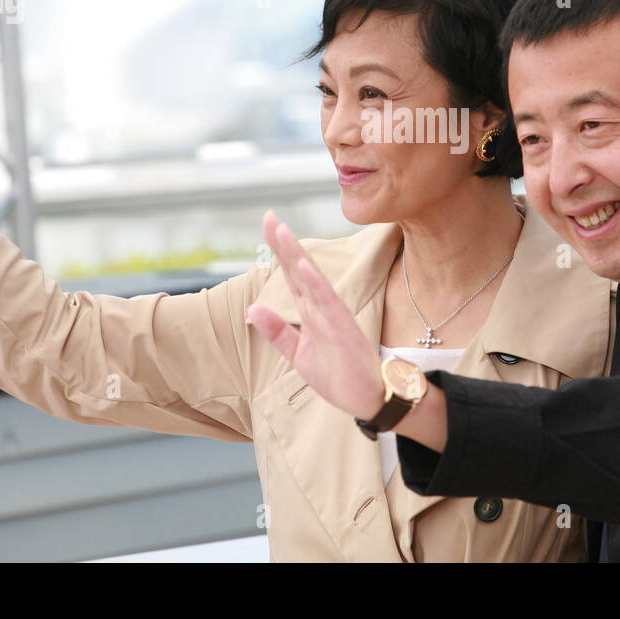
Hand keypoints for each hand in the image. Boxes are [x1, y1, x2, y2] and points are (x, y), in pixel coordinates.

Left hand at [246, 211, 384, 420]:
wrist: (368, 401)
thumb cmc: (339, 377)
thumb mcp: (298, 355)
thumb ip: (278, 332)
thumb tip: (251, 308)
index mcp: (311, 313)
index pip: (291, 275)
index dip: (279, 250)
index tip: (268, 223)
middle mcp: (321, 309)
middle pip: (299, 270)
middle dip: (284, 244)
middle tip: (269, 216)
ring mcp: (333, 317)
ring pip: (312, 280)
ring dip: (297, 255)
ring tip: (283, 231)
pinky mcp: (343, 330)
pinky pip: (328, 304)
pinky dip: (316, 284)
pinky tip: (305, 266)